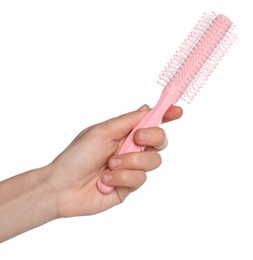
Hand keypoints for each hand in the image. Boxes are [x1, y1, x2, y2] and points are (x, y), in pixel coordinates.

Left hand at [48, 105, 182, 217]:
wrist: (63, 187)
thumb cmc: (77, 156)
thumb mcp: (102, 131)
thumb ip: (128, 121)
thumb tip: (147, 108)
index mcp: (124, 133)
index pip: (150, 122)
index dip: (166, 115)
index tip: (177, 111)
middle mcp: (131, 149)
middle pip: (160, 141)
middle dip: (152, 137)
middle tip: (137, 138)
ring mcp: (131, 168)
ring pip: (153, 161)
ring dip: (130, 161)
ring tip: (110, 165)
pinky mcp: (130, 185)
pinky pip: (140, 179)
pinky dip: (122, 177)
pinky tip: (106, 180)